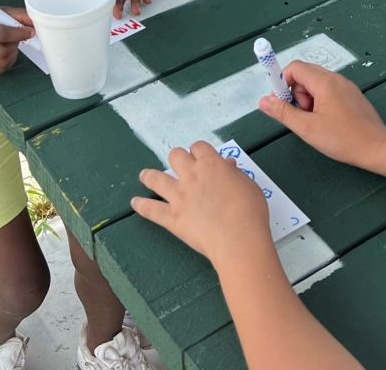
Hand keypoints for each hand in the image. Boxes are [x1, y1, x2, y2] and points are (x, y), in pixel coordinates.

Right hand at [0, 6, 34, 74]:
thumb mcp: (1, 11)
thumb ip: (19, 15)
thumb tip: (35, 24)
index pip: (3, 34)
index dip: (19, 34)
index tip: (30, 32)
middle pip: (4, 51)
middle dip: (14, 44)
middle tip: (13, 36)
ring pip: (4, 61)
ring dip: (11, 52)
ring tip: (5, 43)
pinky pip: (0, 69)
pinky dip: (6, 60)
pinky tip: (0, 51)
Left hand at [132, 142, 269, 264]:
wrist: (238, 238)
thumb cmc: (250, 212)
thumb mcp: (248, 185)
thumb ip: (234, 174)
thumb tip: (227, 166)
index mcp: (211, 164)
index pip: (198, 147)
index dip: (198, 151)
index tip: (199, 157)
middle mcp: (192, 175)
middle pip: (176, 156)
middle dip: (178, 159)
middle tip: (180, 166)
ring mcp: (179, 196)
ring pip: (157, 178)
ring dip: (149, 176)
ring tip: (144, 175)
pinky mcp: (172, 217)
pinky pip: (151, 210)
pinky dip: (142, 205)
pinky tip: (135, 202)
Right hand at [258, 60, 385, 171]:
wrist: (377, 148)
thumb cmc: (341, 138)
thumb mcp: (307, 128)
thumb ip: (283, 112)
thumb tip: (263, 100)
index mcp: (324, 82)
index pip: (295, 67)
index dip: (283, 82)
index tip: (283, 104)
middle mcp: (335, 78)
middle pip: (305, 74)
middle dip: (296, 93)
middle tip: (303, 116)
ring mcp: (346, 86)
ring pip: (317, 83)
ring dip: (309, 99)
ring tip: (316, 122)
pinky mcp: (352, 95)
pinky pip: (329, 90)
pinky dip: (321, 102)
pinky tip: (328, 122)